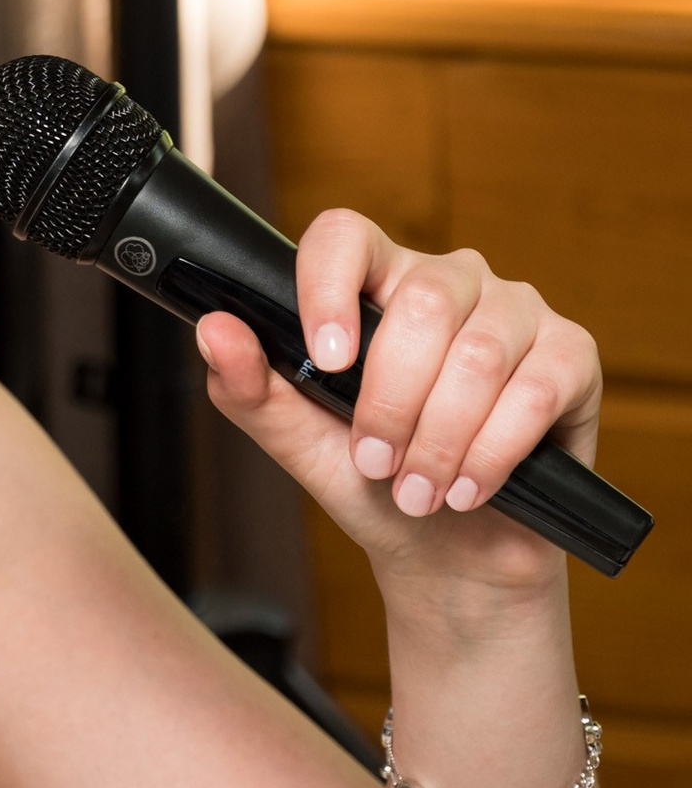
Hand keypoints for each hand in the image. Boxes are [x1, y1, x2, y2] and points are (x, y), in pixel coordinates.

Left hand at [197, 212, 601, 599]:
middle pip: (421, 306)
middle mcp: (451, 281)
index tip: (326, 358)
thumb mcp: (300, 443)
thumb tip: (214, 329)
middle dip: (390, 404)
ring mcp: (516, 312)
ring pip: (476, 356)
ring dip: (439, 440)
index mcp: (376, 283)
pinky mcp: (572, 356)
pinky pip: (534, 390)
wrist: (449, 552)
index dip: (330, 286)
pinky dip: (493, 453)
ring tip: (419, 491)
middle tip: (377, 464)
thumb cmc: (374, 483)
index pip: (345, 236)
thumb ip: (251, 387)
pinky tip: (471, 489)